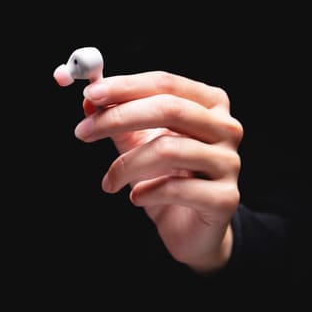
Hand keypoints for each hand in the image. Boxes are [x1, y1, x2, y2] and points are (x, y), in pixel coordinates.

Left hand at [74, 71, 242, 272]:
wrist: (190, 227)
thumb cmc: (165, 177)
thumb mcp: (139, 142)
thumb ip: (119, 119)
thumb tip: (89, 101)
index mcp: (209, 104)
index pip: (165, 83)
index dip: (125, 87)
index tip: (89, 95)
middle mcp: (226, 128)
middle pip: (169, 109)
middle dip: (118, 118)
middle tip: (82, 131)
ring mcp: (229, 162)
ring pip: (168, 150)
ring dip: (126, 165)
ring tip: (109, 181)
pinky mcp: (225, 198)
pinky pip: (176, 188)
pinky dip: (146, 192)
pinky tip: (136, 197)